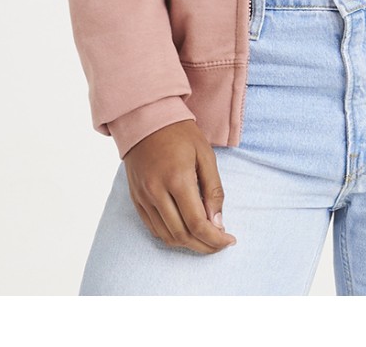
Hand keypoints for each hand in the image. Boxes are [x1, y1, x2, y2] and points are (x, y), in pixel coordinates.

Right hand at [122, 121, 237, 253]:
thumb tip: (218, 222)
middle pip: (182, 235)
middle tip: (220, 244)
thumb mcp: (205, 154)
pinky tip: (185, 232)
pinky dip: (171, 236)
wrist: (146, 118)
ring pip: (166, 236)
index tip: (229, 240)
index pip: (197, 223)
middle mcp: (157, 192)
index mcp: (177, 179)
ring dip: (188, 245)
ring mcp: (144, 197)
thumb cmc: (180, 133)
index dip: (215, 238)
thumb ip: (213, 189)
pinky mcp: (136, 199)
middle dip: (204, 246)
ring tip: (205, 241)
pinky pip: (153, 228)